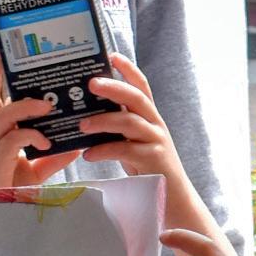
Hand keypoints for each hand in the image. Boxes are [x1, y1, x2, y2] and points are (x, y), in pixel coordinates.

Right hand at [0, 54, 81, 191]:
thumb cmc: (10, 196)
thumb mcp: (37, 172)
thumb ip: (53, 157)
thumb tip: (76, 144)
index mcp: (1, 137)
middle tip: (7, 59)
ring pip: (3, 115)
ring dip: (26, 107)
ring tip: (47, 106)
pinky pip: (13, 140)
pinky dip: (32, 136)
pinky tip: (47, 142)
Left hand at [78, 56, 190, 181]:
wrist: (174, 200)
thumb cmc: (148, 169)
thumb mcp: (134, 143)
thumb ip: (119, 128)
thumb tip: (86, 115)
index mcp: (150, 117)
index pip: (142, 86)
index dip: (128, 69)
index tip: (111, 55)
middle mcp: (155, 125)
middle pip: (137, 98)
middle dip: (114, 87)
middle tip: (91, 84)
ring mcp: (156, 142)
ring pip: (130, 122)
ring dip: (103, 121)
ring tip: (81, 126)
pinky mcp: (153, 161)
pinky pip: (125, 150)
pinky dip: (104, 150)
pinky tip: (88, 155)